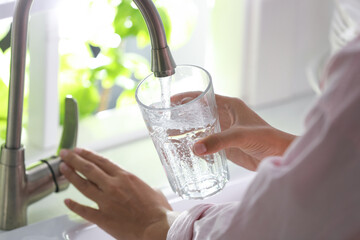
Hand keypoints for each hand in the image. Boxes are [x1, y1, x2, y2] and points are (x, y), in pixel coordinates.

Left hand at [59, 148, 171, 239]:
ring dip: (71, 176)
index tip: (79, 150)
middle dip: (74, 160)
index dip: (88, 154)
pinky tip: (66, 202)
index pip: (102, 161)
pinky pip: (84, 210)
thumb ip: (141, 187)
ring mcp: (106, 202)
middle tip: (64, 154)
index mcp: (125, 177)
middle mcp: (113, 186)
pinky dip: (74, 206)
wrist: (156, 228)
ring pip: (83, 186)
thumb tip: (142, 188)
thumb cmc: (158, 210)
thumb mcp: (152, 190)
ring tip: (62, 169)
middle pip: (89, 169)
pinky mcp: (102, 218)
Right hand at [173, 93, 295, 170]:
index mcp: (229, 105)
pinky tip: (186, 148)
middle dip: (184, 115)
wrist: (278, 155)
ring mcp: (224, 131)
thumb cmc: (267, 138)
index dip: (187, 96)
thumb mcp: (242, 135)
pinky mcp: (225, 145)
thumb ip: (219, 141)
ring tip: (171, 134)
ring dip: (188, 130)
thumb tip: (196, 148)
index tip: (171, 100)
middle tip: (166, 119)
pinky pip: (207, 142)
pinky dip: (196, 144)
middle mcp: (225, 116)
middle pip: (199, 112)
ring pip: (201, 128)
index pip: (204, 96)